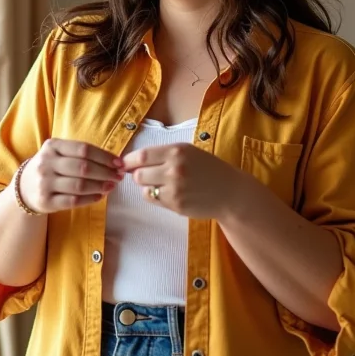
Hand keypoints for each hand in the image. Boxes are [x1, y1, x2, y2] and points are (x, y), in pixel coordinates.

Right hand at [19, 139, 123, 214]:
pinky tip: (99, 196)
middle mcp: (46, 163)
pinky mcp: (46, 201)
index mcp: (52, 146)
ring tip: (112, 186)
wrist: (24, 188)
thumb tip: (113, 161)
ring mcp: (44, 183)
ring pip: (79, 185)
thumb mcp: (58, 153)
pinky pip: (72, 201)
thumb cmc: (50, 167)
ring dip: (100, 186)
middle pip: (83, 167)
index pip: (83, 149)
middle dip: (105, 172)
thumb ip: (80, 154)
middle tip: (119, 176)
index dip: (104, 156)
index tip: (119, 163)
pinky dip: (89, 199)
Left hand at [122, 143, 239, 219]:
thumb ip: (163, 154)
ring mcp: (174, 188)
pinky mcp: (176, 205)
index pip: (142, 155)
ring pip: (144, 188)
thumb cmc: (208, 168)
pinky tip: (166, 192)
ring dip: (146, 186)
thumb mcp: (188, 152)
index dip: (129, 160)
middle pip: (139, 173)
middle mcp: (174, 168)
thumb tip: (134, 161)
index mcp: (177, 151)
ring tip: (158, 183)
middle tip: (145, 174)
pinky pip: (153, 200)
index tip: (125, 163)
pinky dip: (154, 196)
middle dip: (137, 174)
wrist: (229, 192)